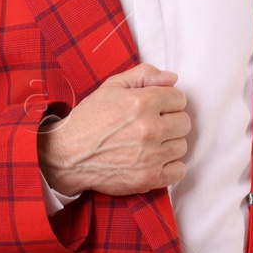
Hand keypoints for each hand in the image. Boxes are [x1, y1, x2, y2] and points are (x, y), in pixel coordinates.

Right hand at [37, 63, 189, 196]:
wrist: (67, 155)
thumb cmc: (89, 119)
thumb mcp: (112, 87)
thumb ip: (144, 75)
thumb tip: (172, 78)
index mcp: (142, 102)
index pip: (180, 98)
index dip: (168, 102)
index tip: (157, 108)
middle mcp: (149, 128)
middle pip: (184, 123)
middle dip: (170, 121)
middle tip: (152, 125)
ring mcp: (150, 155)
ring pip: (181, 146)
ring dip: (168, 144)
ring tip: (149, 143)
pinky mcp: (149, 178)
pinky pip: (179, 170)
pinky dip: (170, 166)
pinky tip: (154, 160)